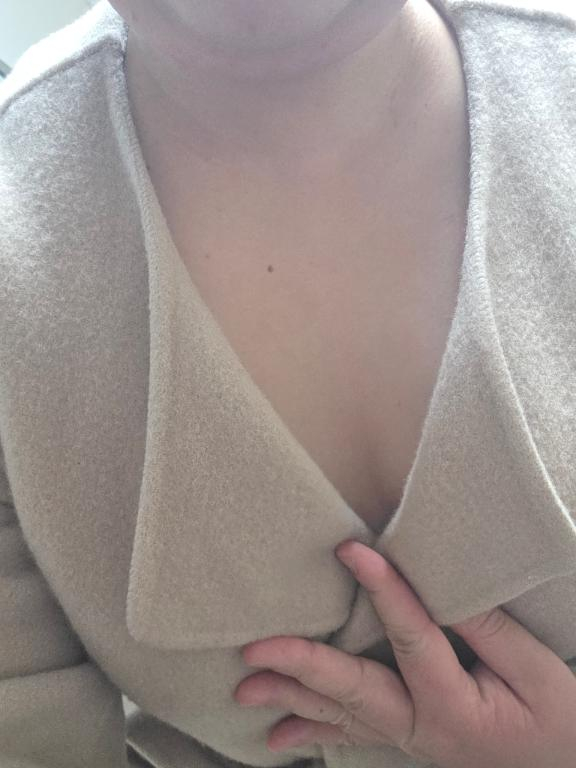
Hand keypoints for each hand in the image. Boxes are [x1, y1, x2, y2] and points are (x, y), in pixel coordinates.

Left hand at [234, 539, 575, 767]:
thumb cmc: (558, 722)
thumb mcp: (538, 674)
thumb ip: (490, 631)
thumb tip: (441, 588)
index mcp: (455, 706)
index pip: (412, 639)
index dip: (383, 591)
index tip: (351, 550)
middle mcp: (421, 727)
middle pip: (353, 690)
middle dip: (301, 667)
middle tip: (254, 650)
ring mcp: (408, 739)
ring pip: (341, 715)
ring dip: (292, 698)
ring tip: (246, 688)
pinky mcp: (406, 738)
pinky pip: (352, 736)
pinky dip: (313, 731)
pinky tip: (279, 736)